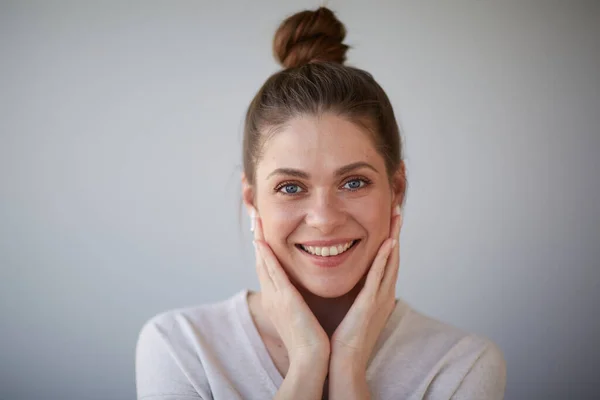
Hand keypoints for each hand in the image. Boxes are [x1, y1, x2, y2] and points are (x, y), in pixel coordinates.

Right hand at [252, 209, 330, 368]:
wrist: (311, 359)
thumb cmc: (312, 341)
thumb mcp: (303, 316)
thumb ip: (302, 302)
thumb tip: (306, 293)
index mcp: (277, 300)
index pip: (268, 269)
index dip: (263, 249)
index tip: (262, 231)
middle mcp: (272, 296)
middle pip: (261, 262)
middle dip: (258, 239)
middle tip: (255, 217)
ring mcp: (275, 297)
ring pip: (263, 263)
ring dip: (259, 240)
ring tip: (256, 220)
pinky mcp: (284, 299)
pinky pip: (272, 272)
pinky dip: (266, 256)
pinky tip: (262, 241)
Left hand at [330, 209, 402, 373]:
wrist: (345, 360)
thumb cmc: (346, 337)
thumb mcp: (353, 308)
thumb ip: (355, 293)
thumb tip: (349, 278)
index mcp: (377, 293)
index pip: (385, 260)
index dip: (389, 238)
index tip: (389, 218)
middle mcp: (383, 293)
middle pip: (392, 255)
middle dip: (396, 231)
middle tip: (397, 207)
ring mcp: (379, 298)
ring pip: (390, 261)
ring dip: (394, 237)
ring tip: (397, 216)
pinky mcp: (371, 303)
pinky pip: (379, 277)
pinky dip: (385, 259)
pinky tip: (388, 242)